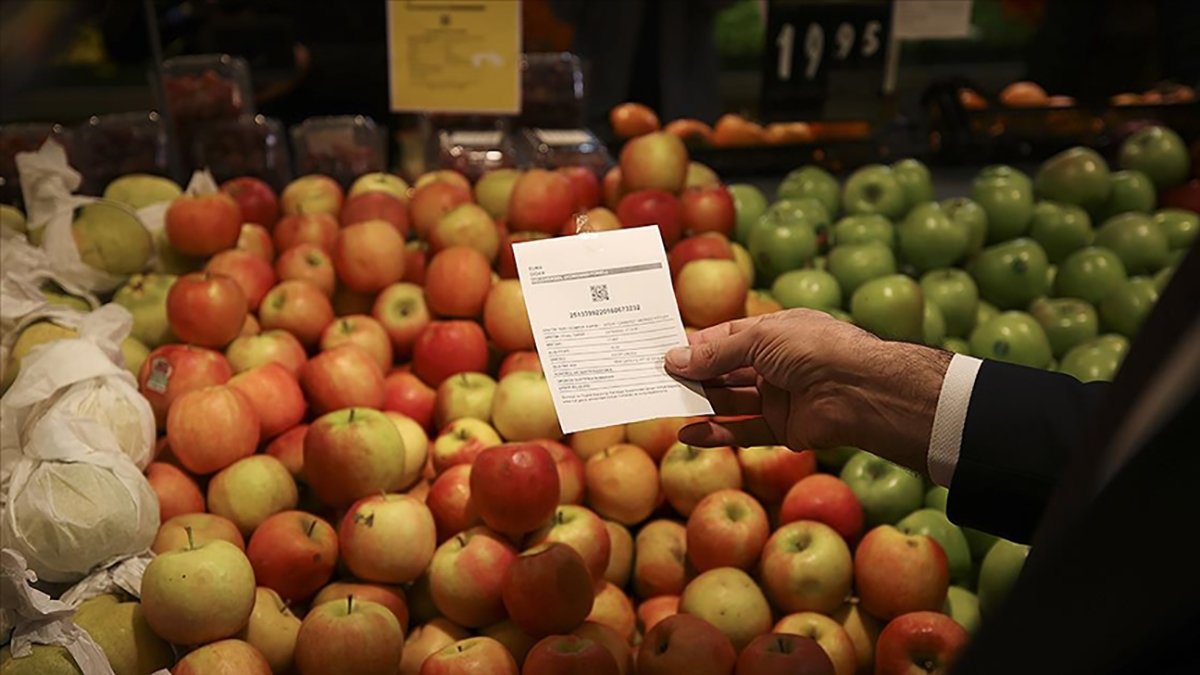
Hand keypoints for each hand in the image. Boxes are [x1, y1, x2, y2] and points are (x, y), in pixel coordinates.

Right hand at [664, 309, 951, 473]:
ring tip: (663, 405)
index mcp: (775, 333)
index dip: (696, 346)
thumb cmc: (813, 349)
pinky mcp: (783, 429)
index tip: (662, 354)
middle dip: (693, 375)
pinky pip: (743, 430)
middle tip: (655, 381)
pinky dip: (715, 432)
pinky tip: (687, 433)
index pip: (726, 338)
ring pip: (731, 400)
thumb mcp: (759, 339)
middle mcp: (776, 364)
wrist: (861, 390)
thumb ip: (716, 354)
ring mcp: (779, 397)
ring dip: (699, 404)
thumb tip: (673, 360)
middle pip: (726, 370)